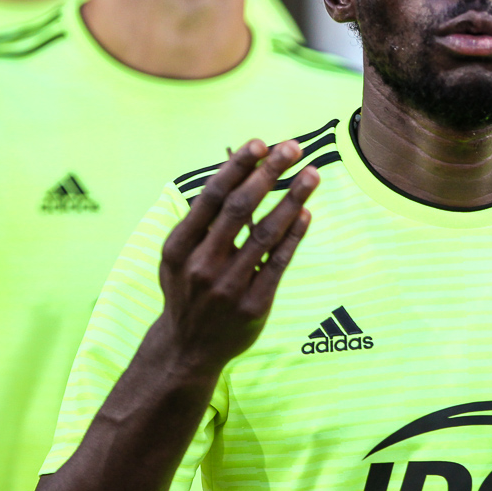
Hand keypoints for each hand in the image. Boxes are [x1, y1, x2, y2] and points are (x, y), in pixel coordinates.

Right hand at [155, 138, 319, 375]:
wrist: (188, 348)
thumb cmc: (188, 286)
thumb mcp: (180, 254)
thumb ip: (203, 218)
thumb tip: (240, 170)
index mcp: (179, 247)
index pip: (212, 196)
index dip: (238, 166)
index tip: (261, 143)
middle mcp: (201, 266)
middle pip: (240, 208)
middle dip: (269, 173)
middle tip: (294, 147)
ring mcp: (228, 288)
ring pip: (266, 233)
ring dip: (293, 198)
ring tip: (312, 173)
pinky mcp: (254, 306)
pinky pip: (280, 262)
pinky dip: (295, 233)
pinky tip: (307, 211)